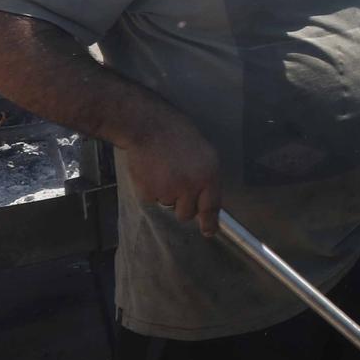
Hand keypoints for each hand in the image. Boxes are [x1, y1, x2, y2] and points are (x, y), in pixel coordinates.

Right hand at [120, 114, 222, 235]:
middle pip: (187, 213)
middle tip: (176, 183)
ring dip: (166, 194)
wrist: (148, 127)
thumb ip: (206, 177)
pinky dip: (150, 189)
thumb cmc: (177, 134)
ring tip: (163, 170)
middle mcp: (191, 186)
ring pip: (168, 205)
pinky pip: (151, 199)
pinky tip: (151, 171)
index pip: (212, 206)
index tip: (208, 231)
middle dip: (182, 205)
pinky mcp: (149, 193)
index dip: (210, 222)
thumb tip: (206, 200)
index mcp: (209, 175)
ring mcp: (169, 191)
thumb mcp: (204, 153)